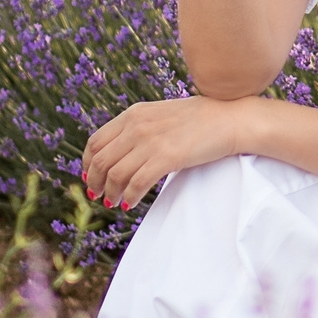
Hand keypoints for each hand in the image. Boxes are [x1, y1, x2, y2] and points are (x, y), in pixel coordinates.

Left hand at [80, 95, 255, 209]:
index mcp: (133, 114)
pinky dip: (129, 197)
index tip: (90, 177)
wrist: (229, 119)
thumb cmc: (199, 119)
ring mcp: (151, 142)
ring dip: (111, 193)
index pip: (96, 141)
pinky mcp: (167, 158)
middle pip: (100, 161)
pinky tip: (130, 203)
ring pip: (115, 175)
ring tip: (114, 202)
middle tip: (98, 196)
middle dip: (95, 182)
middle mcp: (137, 126)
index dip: (88, 164)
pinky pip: (137, 184)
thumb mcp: (161, 114)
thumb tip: (120, 152)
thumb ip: (139, 127)